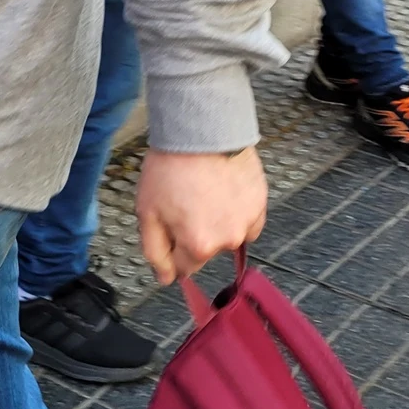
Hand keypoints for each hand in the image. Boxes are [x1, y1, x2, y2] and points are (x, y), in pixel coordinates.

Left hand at [135, 146, 268, 283]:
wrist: (201, 130)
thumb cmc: (171, 166)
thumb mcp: (148, 212)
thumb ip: (155, 252)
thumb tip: (166, 279)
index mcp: (198, 246)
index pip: (184, 268)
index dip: (173, 247)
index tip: (170, 225)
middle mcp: (227, 240)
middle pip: (206, 249)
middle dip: (194, 233)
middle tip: (184, 201)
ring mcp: (247, 222)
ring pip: (227, 235)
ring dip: (217, 222)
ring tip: (205, 191)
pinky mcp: (261, 203)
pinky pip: (248, 221)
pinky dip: (237, 212)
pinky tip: (224, 191)